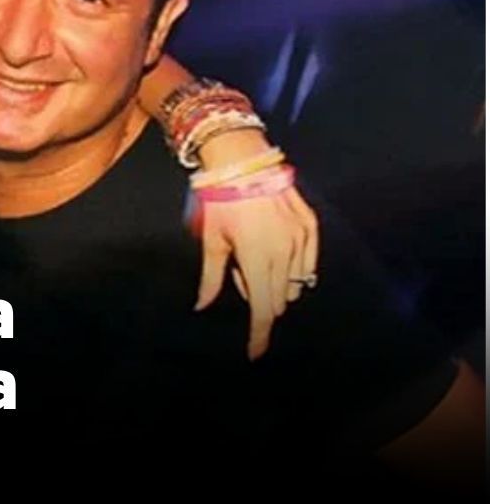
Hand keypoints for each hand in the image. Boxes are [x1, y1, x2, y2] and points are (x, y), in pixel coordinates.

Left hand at [196, 184, 318, 360]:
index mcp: (257, 258)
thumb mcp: (212, 240)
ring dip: (275, 282)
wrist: (243, 160)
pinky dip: (292, 267)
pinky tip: (274, 249)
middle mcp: (285, 252)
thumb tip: (202, 306)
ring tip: (254, 251)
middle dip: (260, 298)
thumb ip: (211, 277)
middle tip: (240, 268)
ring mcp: (302, 238)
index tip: (255, 353)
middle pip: (279, 299)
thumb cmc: (219, 200)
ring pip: (295, 283)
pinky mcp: (311, 226)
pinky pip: (307, 263)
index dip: (259, 334)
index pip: (263, 309)